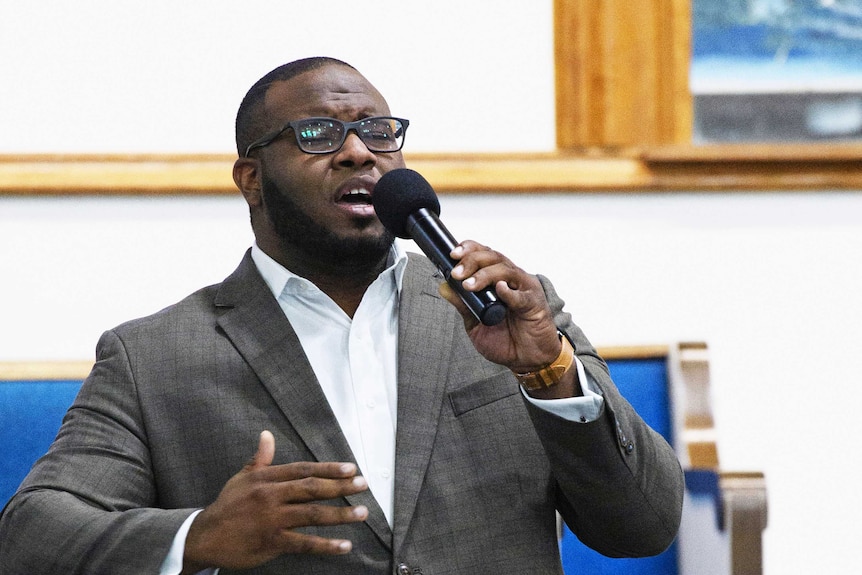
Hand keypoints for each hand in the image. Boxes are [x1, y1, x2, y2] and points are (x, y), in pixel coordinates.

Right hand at [181, 431, 368, 572]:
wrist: (204, 536)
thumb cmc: (227, 506)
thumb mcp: (241, 479)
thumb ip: (260, 459)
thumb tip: (267, 435)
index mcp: (266, 479)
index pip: (303, 470)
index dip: (328, 469)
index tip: (350, 468)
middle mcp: (271, 496)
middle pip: (312, 488)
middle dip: (340, 486)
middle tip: (363, 485)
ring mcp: (272, 519)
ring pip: (312, 515)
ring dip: (340, 514)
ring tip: (362, 513)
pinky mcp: (271, 542)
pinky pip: (304, 543)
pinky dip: (326, 545)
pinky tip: (345, 545)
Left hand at [440, 241, 580, 398]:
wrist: (527, 359)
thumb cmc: (506, 339)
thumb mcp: (475, 323)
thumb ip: (462, 305)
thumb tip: (444, 287)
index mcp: (497, 279)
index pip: (484, 254)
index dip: (469, 249)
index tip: (453, 254)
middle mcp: (511, 279)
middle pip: (493, 257)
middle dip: (472, 261)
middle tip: (457, 273)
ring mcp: (524, 289)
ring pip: (506, 270)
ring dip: (485, 274)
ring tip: (469, 285)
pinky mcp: (534, 304)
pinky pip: (522, 295)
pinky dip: (510, 292)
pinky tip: (500, 289)